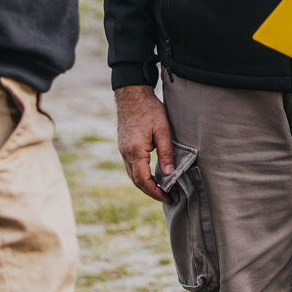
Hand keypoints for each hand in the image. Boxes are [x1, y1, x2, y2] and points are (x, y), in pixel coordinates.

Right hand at [115, 85, 174, 202]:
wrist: (132, 94)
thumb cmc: (149, 109)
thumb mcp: (163, 129)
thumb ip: (166, 153)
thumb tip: (169, 174)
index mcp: (135, 151)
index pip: (143, 180)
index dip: (155, 192)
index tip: (168, 197)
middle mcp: (125, 153)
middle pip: (136, 181)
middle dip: (151, 192)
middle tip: (167, 196)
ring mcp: (122, 150)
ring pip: (132, 174)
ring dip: (145, 184)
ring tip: (161, 188)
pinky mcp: (123, 145)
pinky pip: (130, 166)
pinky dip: (140, 175)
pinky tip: (151, 175)